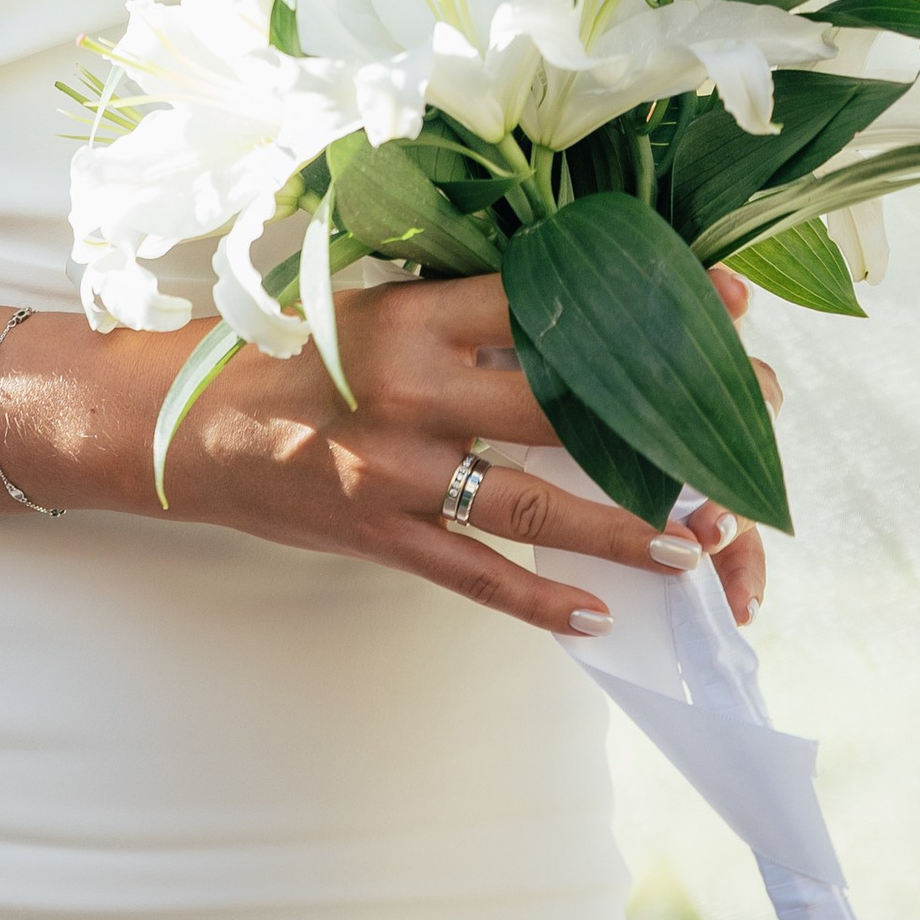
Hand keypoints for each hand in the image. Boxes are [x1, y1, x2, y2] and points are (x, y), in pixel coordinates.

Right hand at [164, 269, 760, 643]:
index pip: (549, 305)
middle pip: (565, 406)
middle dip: (663, 420)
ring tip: (697, 543)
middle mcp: (412, 391)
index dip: (643, 306)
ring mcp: (396, 473)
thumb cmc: (277, 349)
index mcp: (412, 316)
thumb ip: (457, 308)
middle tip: (744, 424)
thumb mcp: (366, 301)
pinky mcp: (380, 536)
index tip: (723, 304)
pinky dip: (541, 600)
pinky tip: (600, 617)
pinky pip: (475, 576)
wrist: (175, 422)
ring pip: (534, 505)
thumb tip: (569, 306)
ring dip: (624, 529)